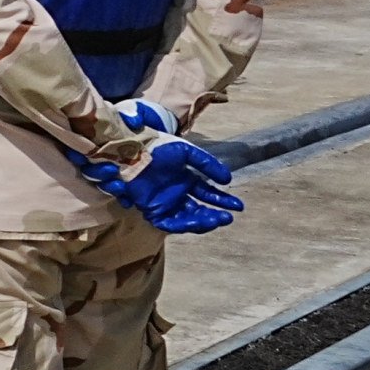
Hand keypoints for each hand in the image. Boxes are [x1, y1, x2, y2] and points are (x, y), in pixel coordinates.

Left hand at [83, 125, 236, 234]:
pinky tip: (198, 220)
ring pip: (186, 218)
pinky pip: (169, 222)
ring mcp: (163, 201)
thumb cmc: (156, 146)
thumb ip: (207, 164)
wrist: (131, 148)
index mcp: (184, 179)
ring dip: (203, 221)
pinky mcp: (151, 208)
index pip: (207, 194)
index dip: (222, 200)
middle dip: (214, 214)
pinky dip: (184, 223)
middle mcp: (175, 193)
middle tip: (228, 217)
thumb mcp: (186, 152)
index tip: (238, 206)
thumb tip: (228, 179)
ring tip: (218, 219)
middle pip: (198, 209)